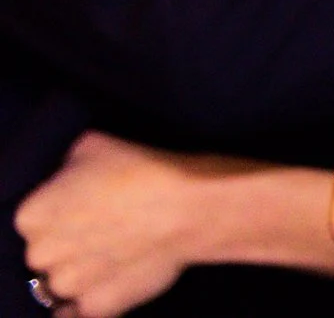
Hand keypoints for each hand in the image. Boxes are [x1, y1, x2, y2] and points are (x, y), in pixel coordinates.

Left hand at [17, 134, 220, 317]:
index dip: (62, 213)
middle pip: (47, 253)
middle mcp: (41, 254)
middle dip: (69, 245)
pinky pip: (81, 312)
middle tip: (104, 230)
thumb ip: (67, 168)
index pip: (35, 219)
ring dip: (83, 274)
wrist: (188, 207)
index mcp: (33, 215)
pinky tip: (111, 283)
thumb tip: (70, 176)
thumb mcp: (93, 145)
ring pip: (65, 283)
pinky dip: (93, 301)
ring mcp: (68, 285)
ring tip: (117, 255)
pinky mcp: (96, 307)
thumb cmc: (142, 170)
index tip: (87, 207)